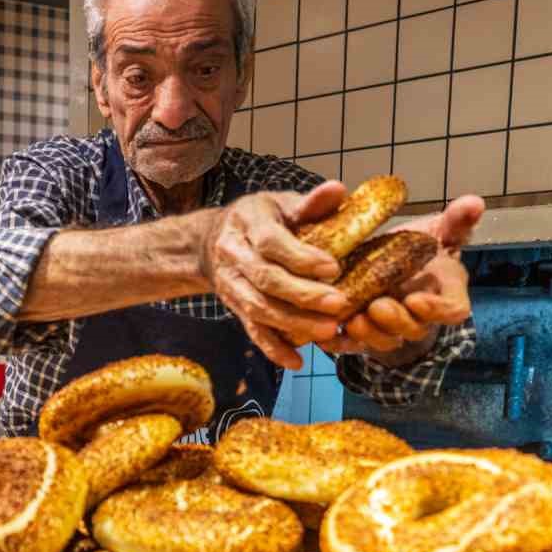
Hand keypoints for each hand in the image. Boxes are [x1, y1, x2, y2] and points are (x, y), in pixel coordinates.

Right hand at [200, 182, 354, 370]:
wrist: (211, 242)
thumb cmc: (259, 219)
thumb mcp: (281, 203)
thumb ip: (310, 203)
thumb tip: (338, 190)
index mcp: (248, 223)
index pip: (272, 243)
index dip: (301, 257)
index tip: (333, 267)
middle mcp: (234, 255)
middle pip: (266, 280)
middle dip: (303, 295)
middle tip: (339, 304)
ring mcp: (231, 285)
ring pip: (259, 308)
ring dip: (294, 323)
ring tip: (328, 330)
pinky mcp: (234, 308)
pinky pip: (252, 330)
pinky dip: (273, 348)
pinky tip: (297, 361)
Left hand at [324, 195, 484, 357]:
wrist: (392, 263)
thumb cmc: (421, 249)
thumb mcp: (439, 232)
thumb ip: (456, 221)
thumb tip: (475, 202)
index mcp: (445, 294)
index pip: (453, 311)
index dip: (438, 310)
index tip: (417, 299)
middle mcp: (420, 317)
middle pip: (413, 328)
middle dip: (395, 320)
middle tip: (377, 306)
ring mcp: (391, 328)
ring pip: (383, 340)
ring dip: (368, 333)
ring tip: (352, 319)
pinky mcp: (364, 333)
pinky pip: (353, 345)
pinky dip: (340, 342)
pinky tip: (325, 335)